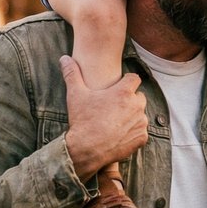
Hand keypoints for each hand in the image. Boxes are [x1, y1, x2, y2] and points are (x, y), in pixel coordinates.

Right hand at [60, 57, 148, 175]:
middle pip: (139, 97)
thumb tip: (64, 58)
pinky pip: (141, 131)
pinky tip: (120, 134)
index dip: (126, 82)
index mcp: (124, 92)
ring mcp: (141, 123)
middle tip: (114, 107)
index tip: (118, 88)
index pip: (134, 78)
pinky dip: (133, 133)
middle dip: (130, 100)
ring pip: (140, 114)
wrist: (86, 149)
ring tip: (115, 122)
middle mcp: (136, 106)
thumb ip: (72, 74)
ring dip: (132, 116)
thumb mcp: (76, 95)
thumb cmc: (82, 121)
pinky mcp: (142, 138)